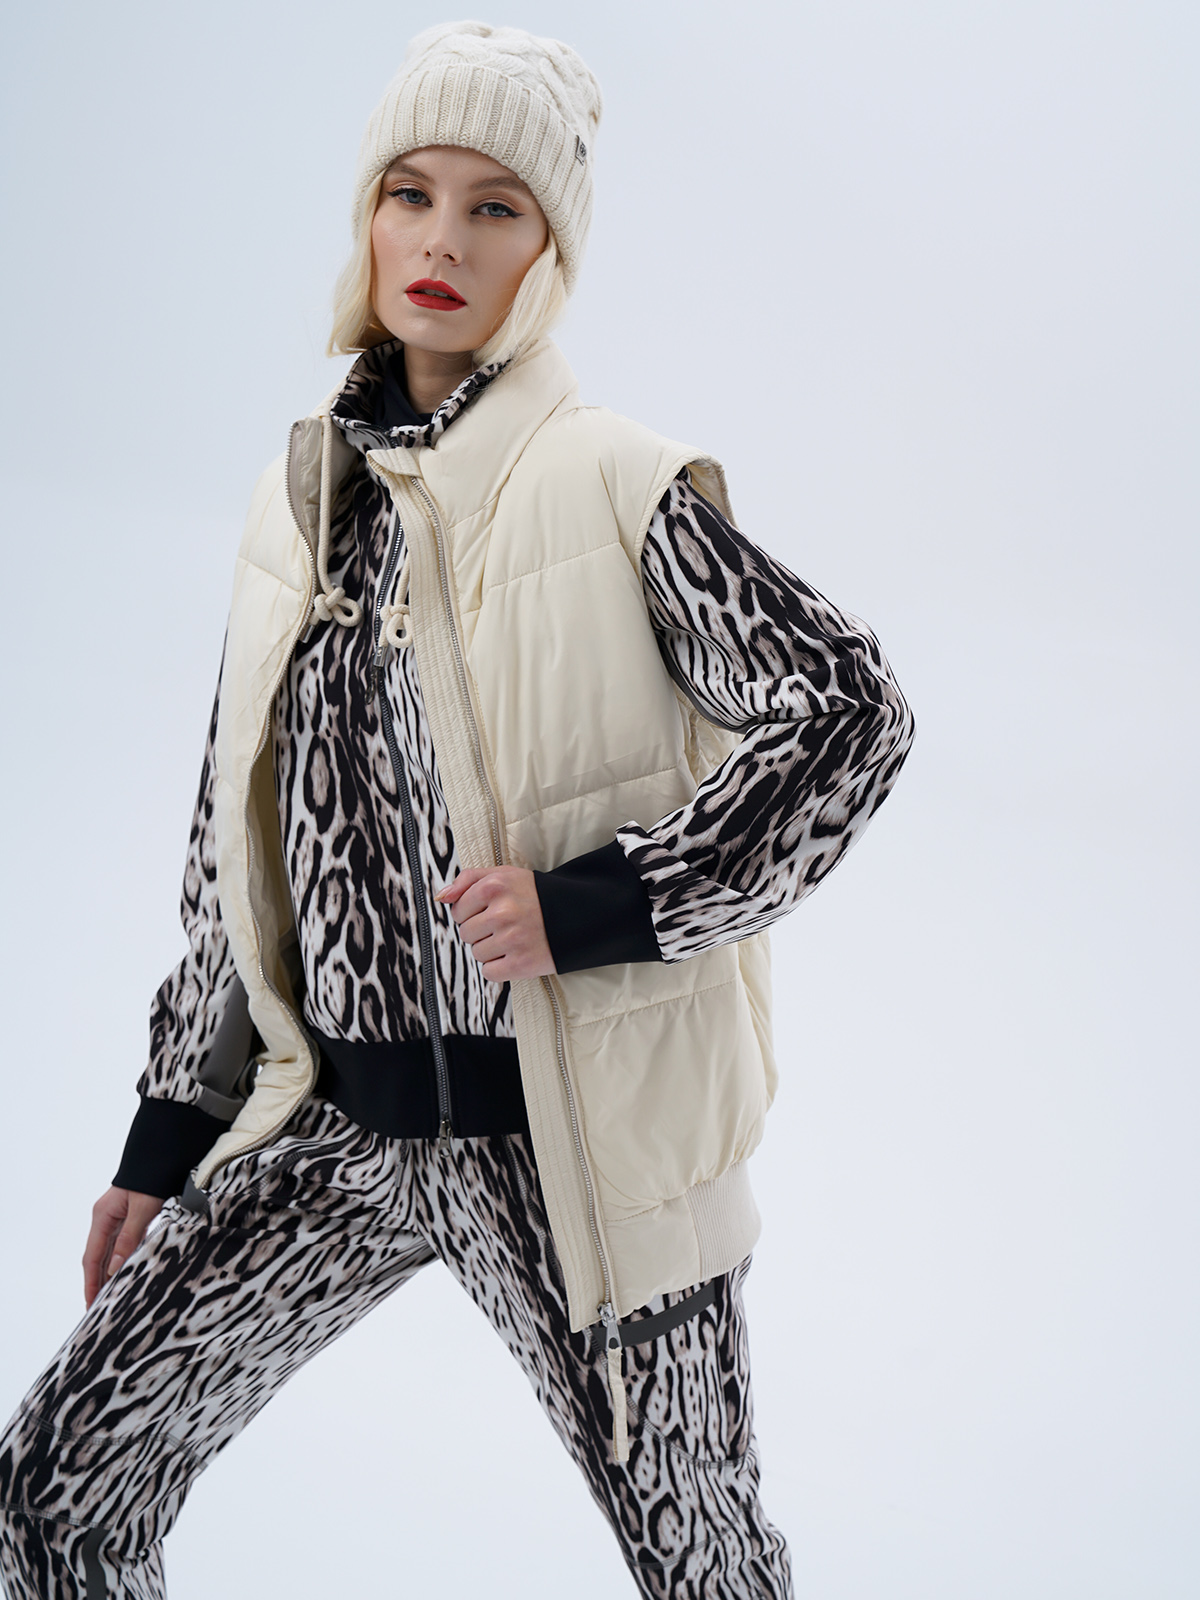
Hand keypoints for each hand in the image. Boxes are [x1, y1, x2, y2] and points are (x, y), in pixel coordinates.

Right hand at [83, 1187, 163, 1308]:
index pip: (91, 1258)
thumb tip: (115, 1269)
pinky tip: (129, 1271)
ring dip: (110, 1273)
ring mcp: (118, 1216)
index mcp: (103, 1216)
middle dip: (97, 1283)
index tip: (90, 1304)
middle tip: (99, 1308)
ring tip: (112, 1296)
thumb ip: (129, 1238)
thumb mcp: (142, 1209)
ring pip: (111, 1251)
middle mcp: (106, 1218)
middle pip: (98, 1257)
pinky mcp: (131, 1215)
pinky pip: (124, 1243)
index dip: (91, 1283)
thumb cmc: (151, 1176)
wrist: (163, 1152)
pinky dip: (124, 1259)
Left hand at [436, 866, 555, 981]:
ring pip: (477, 953)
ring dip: (491, 949)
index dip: (471, 913)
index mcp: (494, 886)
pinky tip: (515, 953)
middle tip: (504, 924)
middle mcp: (502, 912)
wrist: (576, 915)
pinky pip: (489, 972)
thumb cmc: (536, 896)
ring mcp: (512, 939)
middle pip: (466, 934)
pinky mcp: (521, 964)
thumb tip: (441, 896)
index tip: (489, 911)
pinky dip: (500, 967)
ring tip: (512, 938)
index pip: (458, 910)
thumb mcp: (504, 875)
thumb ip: (468, 879)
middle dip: (481, 931)